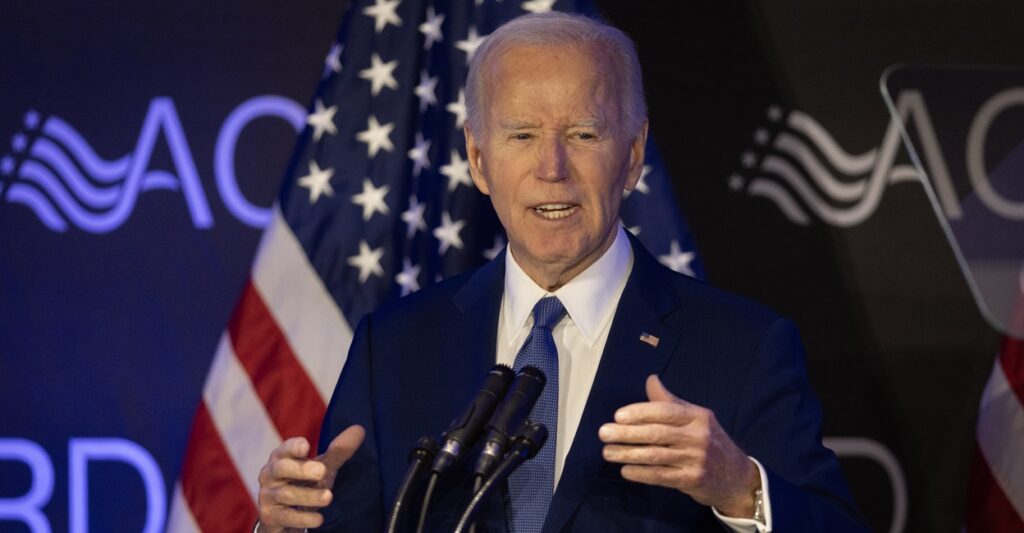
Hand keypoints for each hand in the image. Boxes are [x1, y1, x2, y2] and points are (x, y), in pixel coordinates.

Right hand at [257, 425, 364, 531]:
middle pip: (282, 468)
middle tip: (323, 471)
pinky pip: (285, 517)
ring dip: (309, 496)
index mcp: (281, 457)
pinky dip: (303, 518)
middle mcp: (270, 474)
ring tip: (329, 497)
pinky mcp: (270, 517)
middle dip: (301, 469)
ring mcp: (268, 496)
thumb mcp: (321, 467)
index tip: (306, 445)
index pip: (285, 449)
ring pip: (286, 494)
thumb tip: (360, 429)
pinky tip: (319, 519)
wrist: (283, 517)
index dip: (294, 446)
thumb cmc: (302, 483)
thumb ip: (338, 451)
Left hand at [598, 375, 758, 517]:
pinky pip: (661, 476)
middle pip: (656, 433)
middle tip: (603, 433)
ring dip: (628, 454)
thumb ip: (671, 401)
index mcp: (697, 417)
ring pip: (655, 455)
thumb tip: (651, 379)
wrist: (737, 477)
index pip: (665, 411)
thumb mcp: (697, 418)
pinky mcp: (692, 480)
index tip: (618, 416)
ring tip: (607, 452)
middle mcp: (698, 436)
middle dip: (626, 433)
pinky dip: (641, 473)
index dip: (640, 412)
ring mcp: (696, 459)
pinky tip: (625, 471)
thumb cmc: (710, 442)